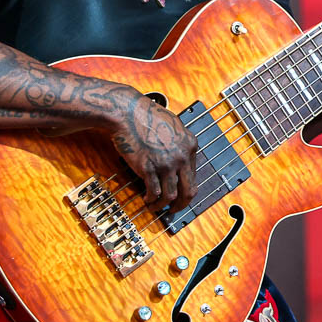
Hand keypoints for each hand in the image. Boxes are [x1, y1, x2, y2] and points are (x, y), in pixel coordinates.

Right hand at [109, 87, 197, 211]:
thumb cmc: (145, 116)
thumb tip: (179, 161)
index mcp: (190, 145)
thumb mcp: (173, 126)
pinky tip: (146, 200)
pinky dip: (151, 200)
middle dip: (181, 204)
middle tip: (174, 209)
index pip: (193, 175)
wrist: (127, 112)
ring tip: (156, 207)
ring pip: (171, 195)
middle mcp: (182, 156)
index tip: (179, 193)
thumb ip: (179, 144)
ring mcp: (166, 164)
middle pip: (188, 190)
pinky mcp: (149, 168)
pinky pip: (154, 192)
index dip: (185, 188)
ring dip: (163, 206)